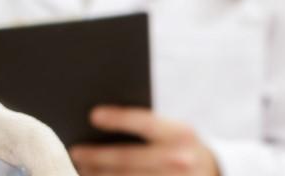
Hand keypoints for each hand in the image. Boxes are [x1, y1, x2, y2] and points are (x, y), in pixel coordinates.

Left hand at [69, 106, 219, 175]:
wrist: (210, 171)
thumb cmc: (177, 144)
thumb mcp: (171, 130)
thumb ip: (143, 125)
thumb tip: (95, 119)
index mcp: (180, 133)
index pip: (145, 122)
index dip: (119, 118)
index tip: (93, 115)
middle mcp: (180, 159)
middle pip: (128, 159)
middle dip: (98, 156)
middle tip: (74, 151)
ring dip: (99, 175)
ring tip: (79, 168)